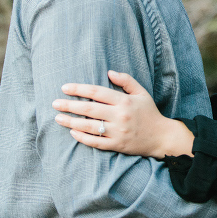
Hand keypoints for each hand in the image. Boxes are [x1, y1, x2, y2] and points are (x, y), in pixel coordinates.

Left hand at [53, 70, 193, 157]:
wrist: (161, 137)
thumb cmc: (149, 112)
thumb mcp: (141, 92)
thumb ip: (126, 80)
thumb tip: (108, 72)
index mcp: (124, 101)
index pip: (97, 92)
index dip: (79, 89)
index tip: (65, 88)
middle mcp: (119, 116)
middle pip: (89, 109)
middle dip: (69, 106)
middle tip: (55, 103)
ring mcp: (118, 132)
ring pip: (89, 127)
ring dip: (71, 122)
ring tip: (58, 118)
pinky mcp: (117, 145)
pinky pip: (96, 142)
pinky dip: (82, 138)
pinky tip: (73, 133)